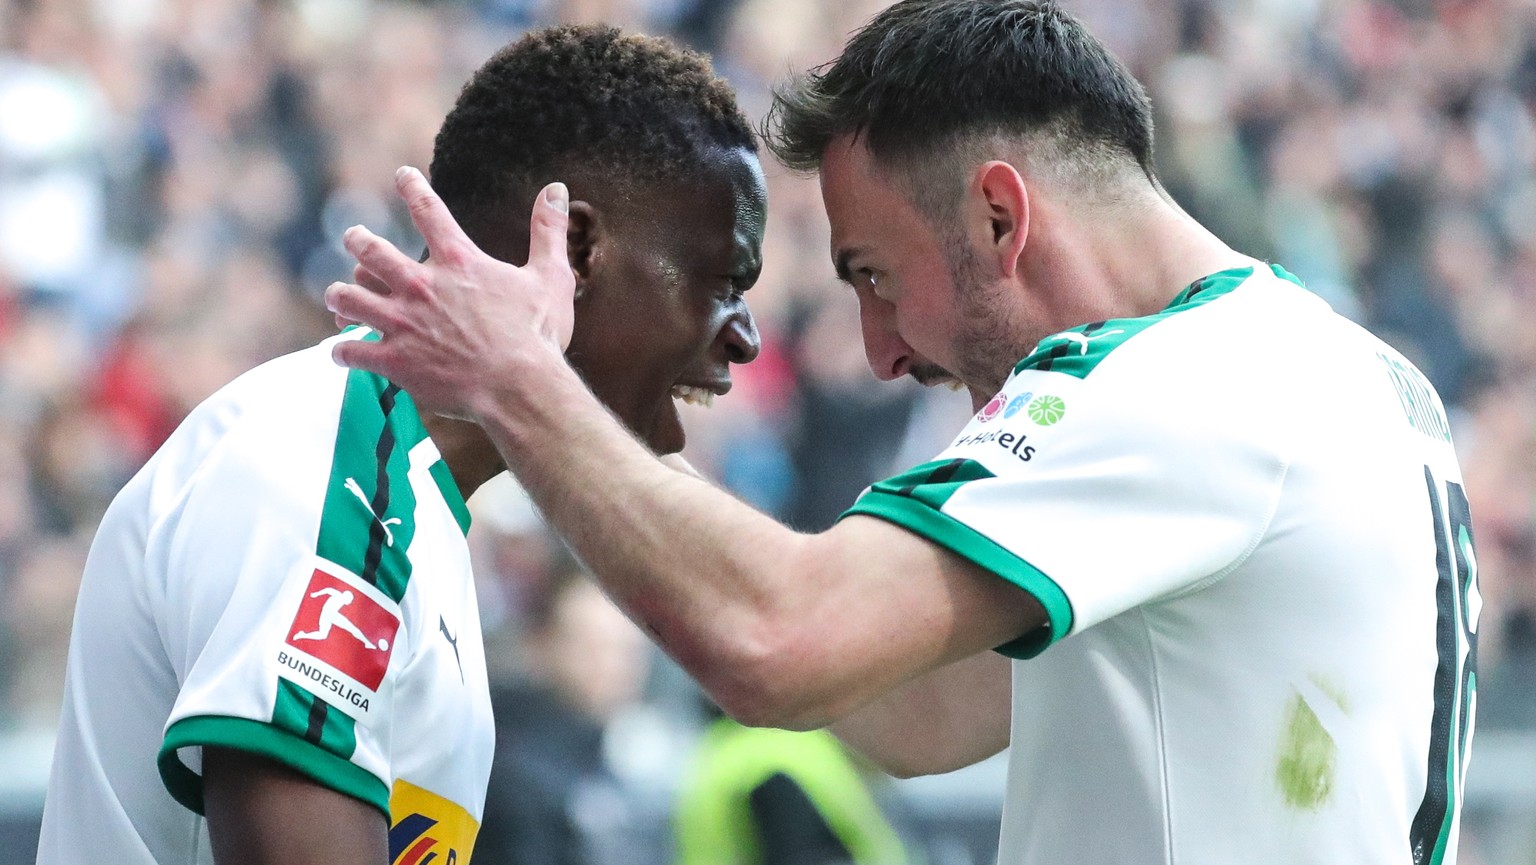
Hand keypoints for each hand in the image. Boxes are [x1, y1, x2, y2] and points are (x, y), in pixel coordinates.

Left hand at [325, 166, 574, 420]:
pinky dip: (343, 352)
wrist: (518, 389)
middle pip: (371, 251)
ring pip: (350, 299)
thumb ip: (548, 231)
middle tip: (353, 237)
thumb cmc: (537, 335)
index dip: (412, 188)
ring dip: (340, 295)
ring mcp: (403, 324)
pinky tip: (340, 352)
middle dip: (358, 241)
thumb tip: (557, 189)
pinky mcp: (394, 360)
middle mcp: (421, 286)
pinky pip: (353, 352)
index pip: (428, 211)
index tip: (402, 175)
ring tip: (337, 296)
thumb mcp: (551, 277)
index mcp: (458, 262)